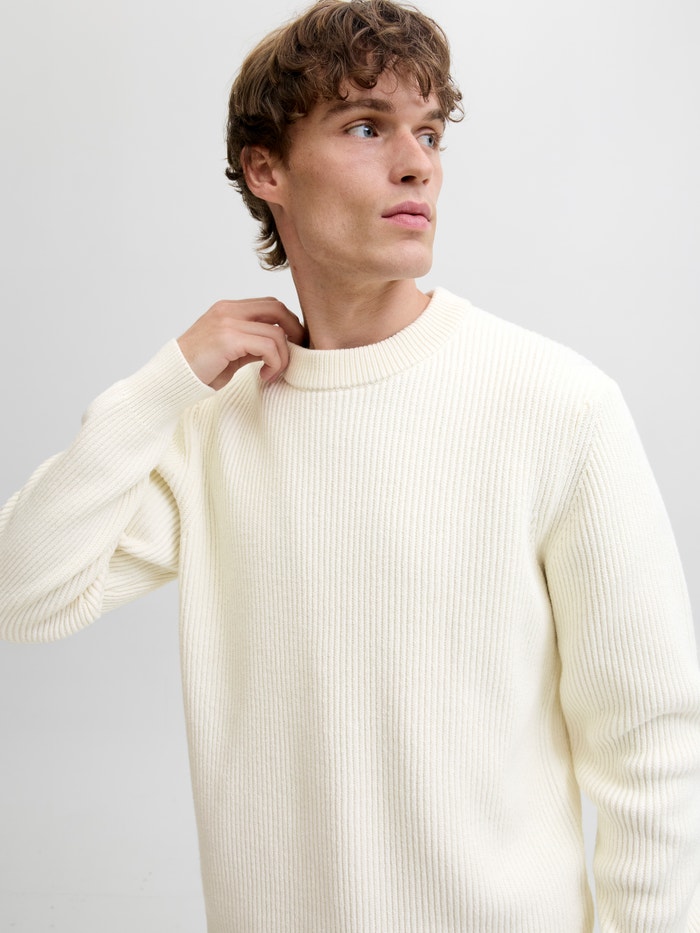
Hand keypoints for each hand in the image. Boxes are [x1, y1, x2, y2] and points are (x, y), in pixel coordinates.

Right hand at [177, 298, 305, 389]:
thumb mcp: (233, 353)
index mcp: (229, 309)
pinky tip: (264, 376)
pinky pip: (268, 347)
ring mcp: (227, 322)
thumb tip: (281, 346)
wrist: (173, 378)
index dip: (288, 323)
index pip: (270, 305)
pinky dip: (274, 364)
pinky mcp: (228, 338)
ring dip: (283, 358)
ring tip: (272, 373)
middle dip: (295, 332)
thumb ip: (254, 344)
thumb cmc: (201, 369)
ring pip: (277, 332)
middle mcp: (228, 310)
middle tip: (295, 355)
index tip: (292, 346)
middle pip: (278, 309)